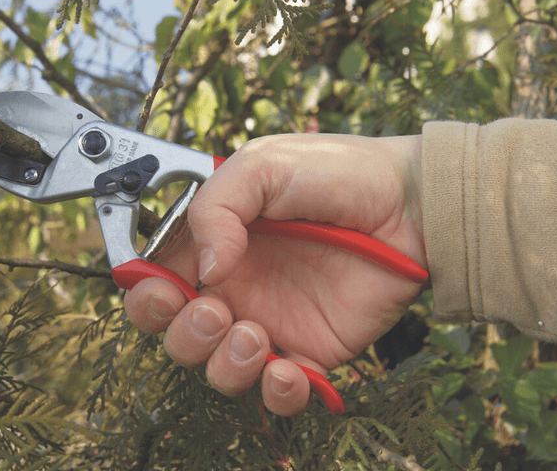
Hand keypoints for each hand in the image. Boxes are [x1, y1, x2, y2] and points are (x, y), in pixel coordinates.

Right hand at [124, 133, 427, 415]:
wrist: (410, 203)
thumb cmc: (337, 173)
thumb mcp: (264, 165)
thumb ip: (215, 207)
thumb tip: (204, 270)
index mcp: (212, 246)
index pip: (156, 283)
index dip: (146, 296)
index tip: (160, 290)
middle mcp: (234, 288)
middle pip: (176, 335)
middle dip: (182, 333)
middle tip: (215, 309)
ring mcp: (270, 322)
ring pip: (218, 370)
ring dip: (222, 364)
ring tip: (254, 335)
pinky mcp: (310, 351)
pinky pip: (278, 391)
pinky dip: (275, 393)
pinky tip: (287, 370)